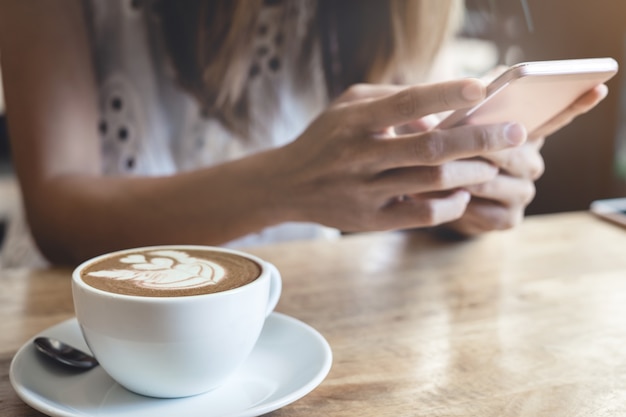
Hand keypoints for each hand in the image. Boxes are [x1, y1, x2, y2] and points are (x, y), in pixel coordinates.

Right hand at [270, 79, 526, 231]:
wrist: (287, 184)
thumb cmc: (325, 139)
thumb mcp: (348, 105)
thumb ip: (391, 98)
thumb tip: (440, 110)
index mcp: (354, 121)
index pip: (406, 102)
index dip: (445, 94)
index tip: (481, 89)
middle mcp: (360, 155)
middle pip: (430, 146)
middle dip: (479, 139)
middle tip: (516, 132)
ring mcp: (366, 190)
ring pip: (431, 181)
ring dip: (471, 171)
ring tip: (493, 164)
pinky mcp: (372, 220)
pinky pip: (422, 214)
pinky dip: (450, 204)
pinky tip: (464, 194)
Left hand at [443, 84, 608, 235]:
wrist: (435, 196)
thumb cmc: (445, 151)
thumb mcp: (451, 122)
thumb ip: (467, 101)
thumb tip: (483, 78)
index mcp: (524, 135)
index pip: (556, 117)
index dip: (576, 104)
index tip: (594, 88)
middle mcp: (530, 163)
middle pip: (515, 154)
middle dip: (484, 146)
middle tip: (458, 138)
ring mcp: (521, 193)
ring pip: (494, 182)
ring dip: (465, 176)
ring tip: (437, 167)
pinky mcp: (507, 219)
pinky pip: (486, 211)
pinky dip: (463, 203)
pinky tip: (447, 195)